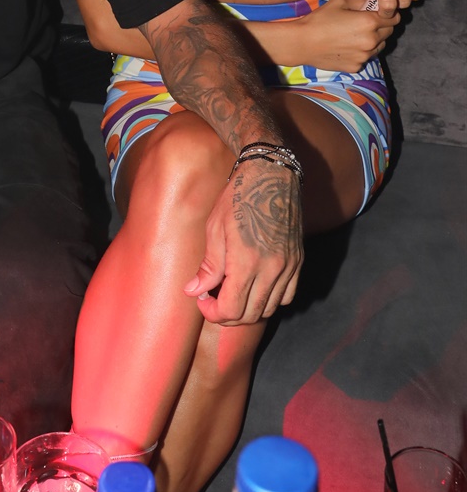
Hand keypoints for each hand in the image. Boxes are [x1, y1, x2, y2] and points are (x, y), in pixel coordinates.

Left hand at [184, 159, 302, 324]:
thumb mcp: (215, 229)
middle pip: (250, 315)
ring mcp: (288, 266)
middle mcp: (272, 268)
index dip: (213, 313)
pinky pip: (287, 296)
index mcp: (247, 261)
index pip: (231, 309)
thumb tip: (193, 291)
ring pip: (269, 308)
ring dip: (248, 309)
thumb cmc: (237, 199)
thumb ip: (208, 266)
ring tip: (232, 293)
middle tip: (213, 300)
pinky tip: (255, 287)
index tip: (202, 300)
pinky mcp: (298, 261)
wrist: (271, 175)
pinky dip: (270, 300)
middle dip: (227, 315)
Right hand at [297, 0, 398, 68]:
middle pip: (389, 32)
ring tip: (356, 36)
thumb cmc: (319, 20)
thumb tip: (370, 2)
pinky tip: (347, 47)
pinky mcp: (357, 67)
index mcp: (369, 22)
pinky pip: (366, 57)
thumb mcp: (340, 2)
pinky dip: (362, 52)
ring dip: (374, 40)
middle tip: (367, 23)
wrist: (302, 43)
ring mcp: (365, 56)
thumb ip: (360, 1)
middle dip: (382, 26)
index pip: (394, 18)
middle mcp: (371, 40)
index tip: (381, 13)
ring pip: (380, 46)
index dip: (389, 14)